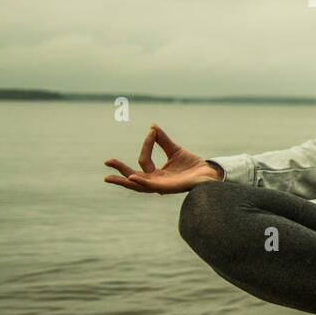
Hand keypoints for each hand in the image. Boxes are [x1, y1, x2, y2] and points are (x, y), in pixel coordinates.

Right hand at [104, 123, 218, 194]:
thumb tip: (152, 126)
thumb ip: (162, 140)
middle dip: (119, 171)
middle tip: (106, 162)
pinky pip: (153, 185)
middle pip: (133, 178)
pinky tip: (133, 177)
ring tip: (110, 178)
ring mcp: (162, 186)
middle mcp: (156, 182)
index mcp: (156, 174)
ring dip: (124, 181)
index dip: (147, 144)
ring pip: (139, 185)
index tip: (153, 131)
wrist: (209, 172)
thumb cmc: (192, 165)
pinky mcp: (169, 188)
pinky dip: (141, 181)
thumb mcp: (175, 149)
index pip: (144, 159)